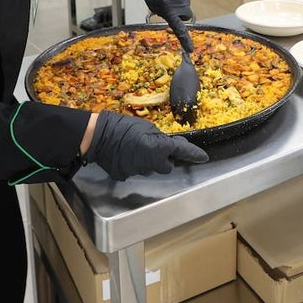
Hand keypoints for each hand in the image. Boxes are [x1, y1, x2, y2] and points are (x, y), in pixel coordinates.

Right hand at [84, 111, 207, 180]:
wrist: (98, 136)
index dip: (194, 154)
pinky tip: (126, 155)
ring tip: (136, 149)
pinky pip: (136, 171)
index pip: (182, 151)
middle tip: (157, 149)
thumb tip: (168, 146)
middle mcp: (151, 163)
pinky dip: (134, 165)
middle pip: (167, 167)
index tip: (203, 158)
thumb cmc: (123, 126)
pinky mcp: (126, 176)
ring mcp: (138, 172)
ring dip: (148, 162)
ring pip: (150, 169)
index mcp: (158, 148)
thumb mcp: (147, 127)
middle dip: (165, 160)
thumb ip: (160, 139)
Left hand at [135, 0, 193, 52]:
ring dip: (179, 1)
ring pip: (186, 2)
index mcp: (168, 9)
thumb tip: (176, 18)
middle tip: (171, 8)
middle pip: (186, 14)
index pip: (179, 28)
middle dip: (181, 13)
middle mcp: (178, 1)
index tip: (190, 49)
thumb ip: (166, 13)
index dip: (185, 40)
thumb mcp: (154, 6)